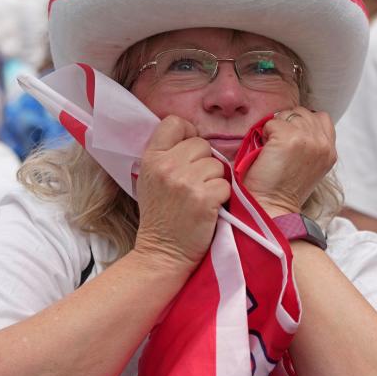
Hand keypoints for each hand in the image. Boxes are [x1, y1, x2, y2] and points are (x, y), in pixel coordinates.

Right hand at [133, 116, 229, 271]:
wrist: (162, 253)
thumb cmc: (161, 216)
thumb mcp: (151, 179)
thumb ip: (166, 155)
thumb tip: (190, 135)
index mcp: (151, 158)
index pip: (174, 122)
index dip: (188, 133)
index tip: (189, 151)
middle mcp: (167, 166)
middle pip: (201, 144)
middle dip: (204, 161)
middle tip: (195, 183)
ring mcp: (186, 182)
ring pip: (217, 164)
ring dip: (215, 180)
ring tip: (201, 197)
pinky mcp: (204, 198)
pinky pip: (225, 184)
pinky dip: (222, 196)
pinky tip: (209, 208)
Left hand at [243, 108, 336, 217]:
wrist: (271, 207)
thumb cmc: (283, 189)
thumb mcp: (310, 166)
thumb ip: (312, 144)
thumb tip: (297, 124)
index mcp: (330, 151)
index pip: (321, 117)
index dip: (302, 123)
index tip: (291, 140)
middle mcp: (323, 144)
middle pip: (302, 112)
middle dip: (287, 123)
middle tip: (278, 147)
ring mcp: (307, 139)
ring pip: (287, 114)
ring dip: (276, 128)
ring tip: (273, 149)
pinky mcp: (288, 138)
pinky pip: (271, 123)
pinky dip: (264, 134)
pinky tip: (266, 152)